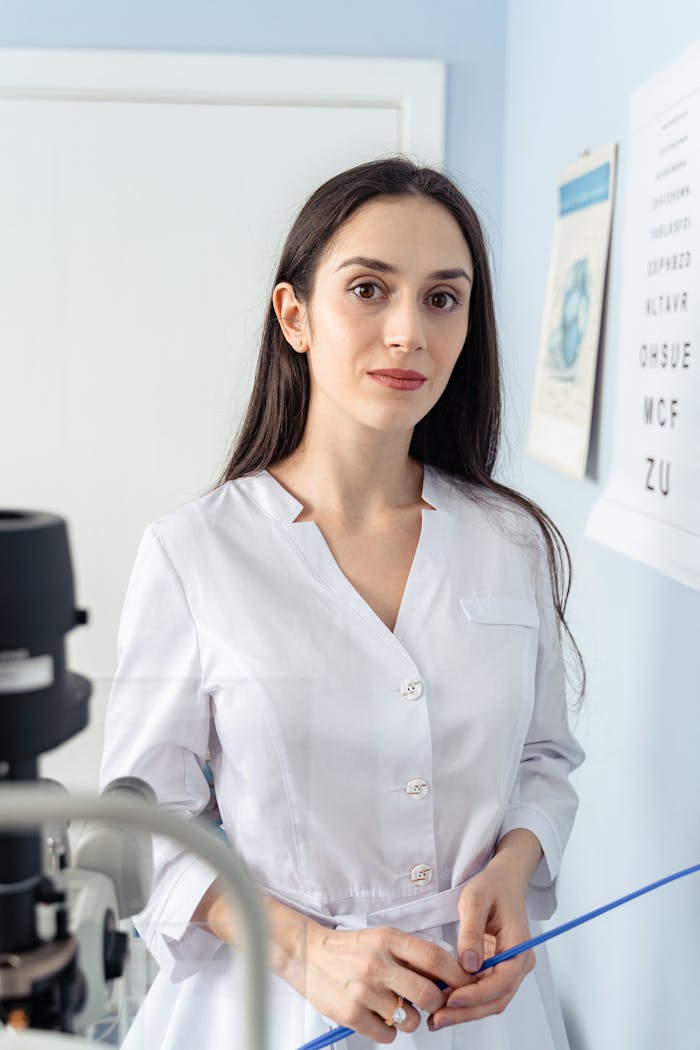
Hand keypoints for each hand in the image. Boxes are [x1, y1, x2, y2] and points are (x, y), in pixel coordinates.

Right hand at [294, 922, 468, 1042]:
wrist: (307, 954)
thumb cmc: (350, 948)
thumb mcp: (382, 938)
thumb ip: (411, 954)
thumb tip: (447, 975)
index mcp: (389, 940)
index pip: (435, 958)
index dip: (456, 975)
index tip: (464, 984)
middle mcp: (378, 964)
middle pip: (429, 994)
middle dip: (437, 1004)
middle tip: (431, 1003)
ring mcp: (364, 991)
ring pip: (410, 1020)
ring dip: (410, 1019)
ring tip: (396, 1007)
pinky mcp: (351, 1014)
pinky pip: (387, 1036)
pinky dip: (388, 1031)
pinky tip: (378, 1015)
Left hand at [428, 830, 540, 1031]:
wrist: (504, 880)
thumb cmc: (491, 886)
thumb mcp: (475, 900)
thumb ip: (471, 932)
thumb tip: (468, 966)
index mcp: (520, 947)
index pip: (501, 982)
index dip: (476, 996)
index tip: (450, 1001)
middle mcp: (519, 964)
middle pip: (496, 999)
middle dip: (467, 1012)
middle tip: (437, 1020)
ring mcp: (509, 969)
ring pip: (490, 1000)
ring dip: (465, 1012)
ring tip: (436, 1019)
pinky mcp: (497, 970)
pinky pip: (483, 991)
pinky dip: (465, 1001)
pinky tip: (443, 1004)